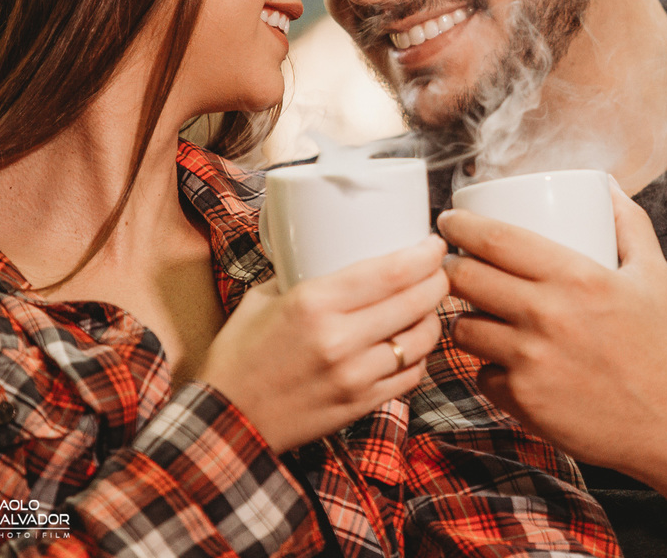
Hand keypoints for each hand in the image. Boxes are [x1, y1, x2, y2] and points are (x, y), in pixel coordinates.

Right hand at [197, 236, 448, 452]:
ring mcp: (354, 376)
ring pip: (421, 340)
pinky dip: (418, 356)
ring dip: (432, 318)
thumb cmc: (238, 356)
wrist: (226, 423)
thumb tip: (326, 251)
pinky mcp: (361, 404)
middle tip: (440, 271)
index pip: (391, 272)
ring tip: (428, 307)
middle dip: (438, 280)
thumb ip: (298, 274)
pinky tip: (412, 344)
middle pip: (415, 301)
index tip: (435, 245)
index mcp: (313, 304)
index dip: (425, 255)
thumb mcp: (261, 299)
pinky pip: (411, 375)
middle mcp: (339, 339)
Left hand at [438, 180, 666, 475]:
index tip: (449, 221)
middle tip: (450, 267)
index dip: (459, 226)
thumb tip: (607, 185)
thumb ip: (630, 223)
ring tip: (475, 315)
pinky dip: (489, 369)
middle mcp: (547, 314)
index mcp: (575, 275)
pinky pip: (482, 375)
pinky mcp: (523, 400)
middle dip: (448, 269)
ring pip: (463, 328)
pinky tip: (504, 365)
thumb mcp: (653, 274)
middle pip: (465, 278)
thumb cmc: (660, 345)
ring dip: (463, 319)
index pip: (495, 239)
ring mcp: (530, 359)